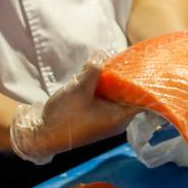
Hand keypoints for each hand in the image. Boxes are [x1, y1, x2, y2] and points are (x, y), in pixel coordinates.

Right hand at [9, 53, 137, 163]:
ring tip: (103, 65)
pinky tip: (92, 75)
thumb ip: (93, 69)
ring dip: (111, 79)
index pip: (144, 99)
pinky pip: (105, 97)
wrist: (42, 133)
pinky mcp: (95, 115)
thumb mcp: (79, 88)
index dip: (146, 81)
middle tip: (121, 58)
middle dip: (125, 76)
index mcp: (119, 117)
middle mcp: (117, 120)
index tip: (144, 64)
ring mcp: (106, 118)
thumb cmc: (63, 116)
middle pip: (130, 93)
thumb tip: (103, 53)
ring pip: (116, 93)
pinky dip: (102, 86)